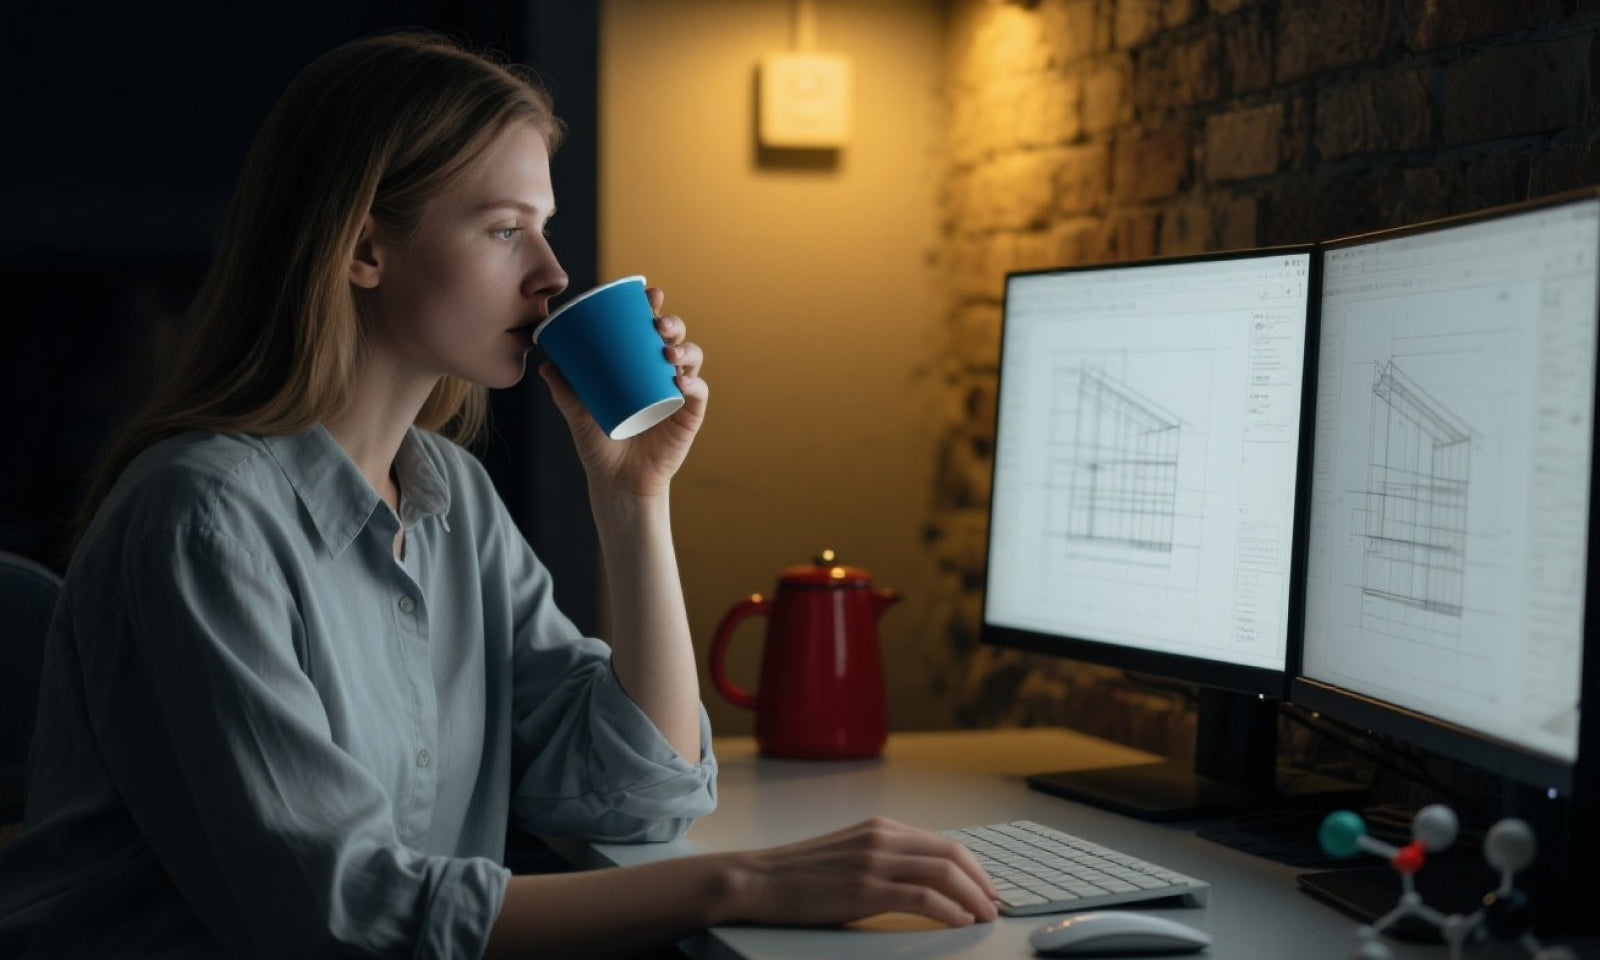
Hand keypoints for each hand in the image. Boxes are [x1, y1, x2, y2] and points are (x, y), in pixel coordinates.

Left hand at [538, 286, 706, 500]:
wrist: (617, 482)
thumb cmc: (600, 446)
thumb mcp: (578, 413)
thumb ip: (565, 390)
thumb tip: (545, 364)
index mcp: (640, 366)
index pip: (650, 330)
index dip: (654, 308)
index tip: (649, 294)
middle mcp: (663, 374)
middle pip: (675, 338)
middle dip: (671, 323)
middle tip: (657, 325)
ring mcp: (679, 393)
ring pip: (692, 359)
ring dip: (685, 350)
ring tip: (668, 355)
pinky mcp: (689, 416)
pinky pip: (699, 393)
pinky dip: (694, 383)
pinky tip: (682, 381)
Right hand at [720, 817, 999, 927]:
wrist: (756, 879)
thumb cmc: (799, 874)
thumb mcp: (850, 854)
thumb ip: (885, 858)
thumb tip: (925, 880)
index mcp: (881, 828)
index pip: (944, 843)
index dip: (974, 867)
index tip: (988, 889)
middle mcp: (882, 837)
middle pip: (952, 853)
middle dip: (982, 881)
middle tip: (995, 905)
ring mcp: (873, 861)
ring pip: (943, 871)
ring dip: (973, 896)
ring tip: (985, 916)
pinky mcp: (863, 888)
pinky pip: (920, 896)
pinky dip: (948, 909)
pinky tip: (960, 922)